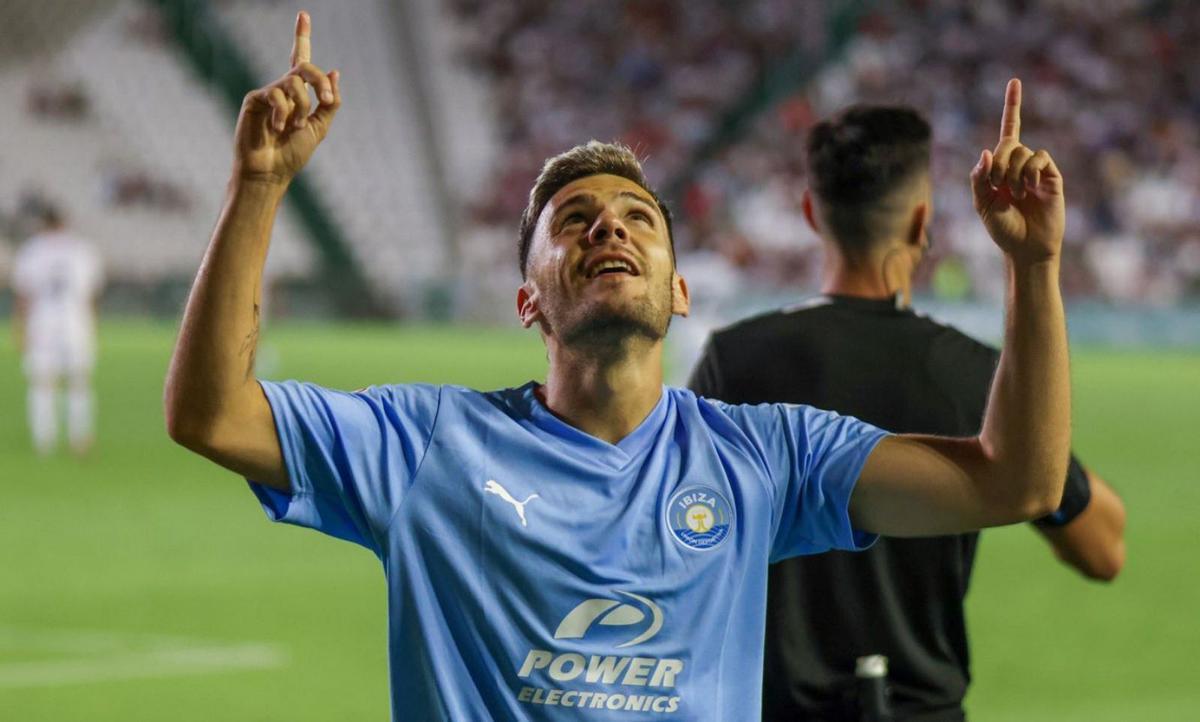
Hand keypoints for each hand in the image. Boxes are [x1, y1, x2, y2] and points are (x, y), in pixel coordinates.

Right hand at [232, 11, 340, 184]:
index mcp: (298, 95)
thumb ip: (329, 103)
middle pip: (304, 67)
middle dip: (319, 80)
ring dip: (301, 107)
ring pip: (294, 83)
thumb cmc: (292, 154)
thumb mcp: (319, 128)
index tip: (303, 14)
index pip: (300, 60)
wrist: (270, 172)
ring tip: (294, 127)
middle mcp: (282, 89)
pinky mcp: (254, 99)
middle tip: (326, 98)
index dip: (301, 36)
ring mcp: (268, 93)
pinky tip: (277, 128)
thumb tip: (335, 71)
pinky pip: (277, 95)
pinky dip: (283, 113)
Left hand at [970, 79, 1063, 265]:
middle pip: (1008, 143)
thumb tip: (986, 152)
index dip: (1013, 106)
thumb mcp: (982, 205)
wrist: (1026, 248)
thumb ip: (978, 179)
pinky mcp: (1052, 176)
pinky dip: (1029, 171)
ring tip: (1016, 194)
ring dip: (1013, 172)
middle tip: (997, 185)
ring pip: (1022, 151)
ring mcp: (1037, 169)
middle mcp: (1020, 164)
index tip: (1015, 81)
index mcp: (1001, 167)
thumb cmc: (1003, 229)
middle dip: (998, 162)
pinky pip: (1039, 158)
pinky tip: (1029, 189)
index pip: (1009, 131)